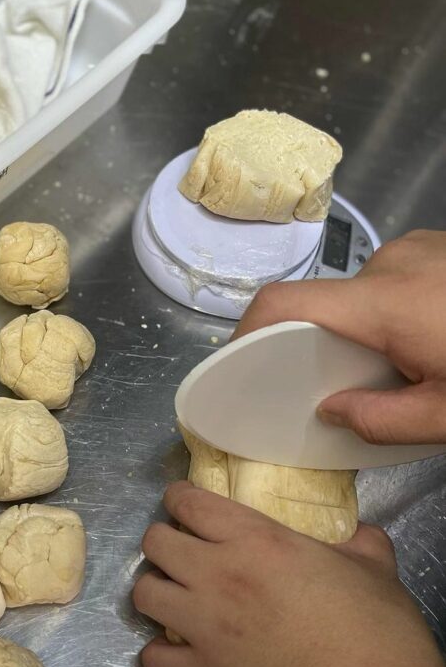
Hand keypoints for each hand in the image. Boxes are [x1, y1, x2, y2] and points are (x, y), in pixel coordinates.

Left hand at [133, 482, 445, 666]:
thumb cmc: (380, 636)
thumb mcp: (375, 571)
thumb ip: (358, 545)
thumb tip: (360, 536)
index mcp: (257, 541)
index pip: (191, 503)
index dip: (181, 499)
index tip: (185, 505)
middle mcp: (218, 576)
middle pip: (155, 543)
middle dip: (164, 543)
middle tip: (184, 554)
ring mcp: (204, 628)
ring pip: (144, 595)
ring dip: (157, 593)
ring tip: (177, 600)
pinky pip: (153, 658)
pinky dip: (160, 655)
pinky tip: (179, 654)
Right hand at [235, 229, 445, 444]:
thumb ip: (383, 421)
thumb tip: (332, 411)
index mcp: (385, 302)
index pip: (288, 303)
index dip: (250, 329)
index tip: (240, 361)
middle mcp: (392, 263)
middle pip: (329, 305)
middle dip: (333, 345)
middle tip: (366, 385)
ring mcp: (418, 248)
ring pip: (366, 295)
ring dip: (374, 328)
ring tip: (418, 361)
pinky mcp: (437, 245)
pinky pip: (396, 279)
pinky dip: (401, 309)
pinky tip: (435, 334)